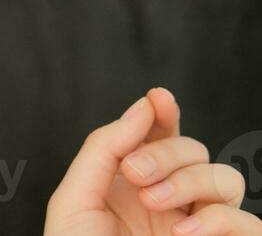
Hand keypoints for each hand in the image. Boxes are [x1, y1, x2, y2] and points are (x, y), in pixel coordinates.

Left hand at [45, 87, 256, 235]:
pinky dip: (219, 221)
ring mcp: (202, 228)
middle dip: (168, 153)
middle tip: (137, 175)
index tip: (159, 99)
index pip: (160, 137)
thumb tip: (145, 106)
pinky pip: (249, 224)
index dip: (164, 113)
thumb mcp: (75, 199)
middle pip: (196, 150)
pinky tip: (183, 233)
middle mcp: (171, 201)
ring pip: (227, 179)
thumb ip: (106, 148)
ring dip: (192, 182)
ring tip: (156, 206)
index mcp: (133, 183)